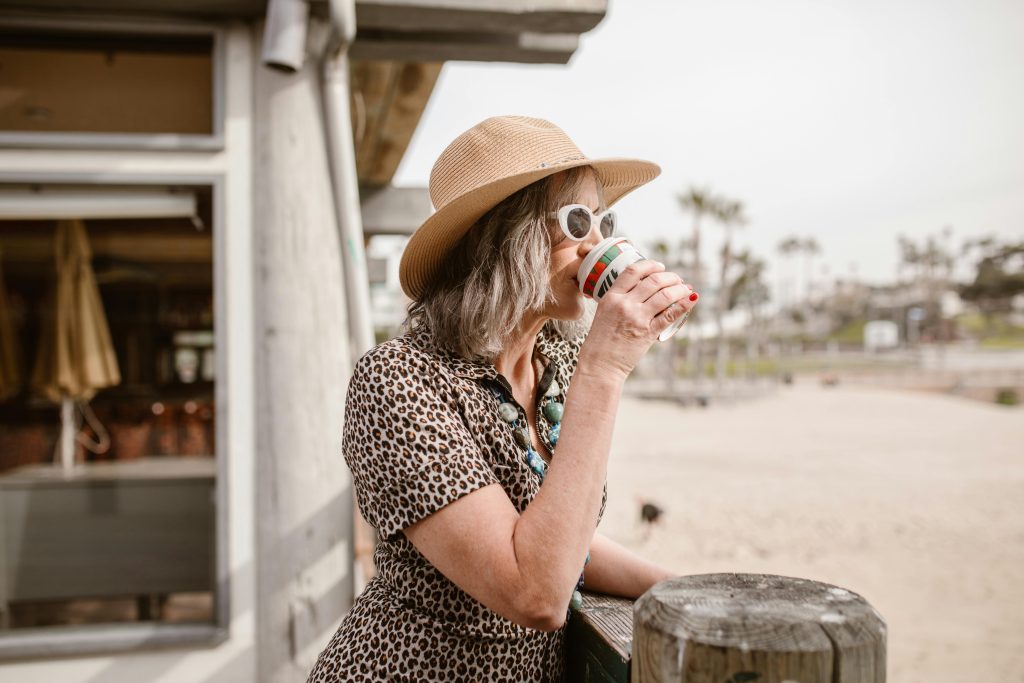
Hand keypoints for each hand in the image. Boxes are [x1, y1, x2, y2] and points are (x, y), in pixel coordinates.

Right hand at [579, 260, 696, 378]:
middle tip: (677, 279)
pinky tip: (691, 299)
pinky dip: (684, 304)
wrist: (600, 365)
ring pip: (665, 294)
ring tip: (685, 289)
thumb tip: (641, 290)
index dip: (650, 265)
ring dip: (680, 288)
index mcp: (611, 297)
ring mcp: (637, 318)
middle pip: (653, 280)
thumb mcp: (603, 313)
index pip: (633, 271)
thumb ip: (619, 300)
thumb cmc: (600, 341)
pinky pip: (670, 314)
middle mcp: (624, 304)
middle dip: (670, 276)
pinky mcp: (648, 333)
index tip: (660, 266)